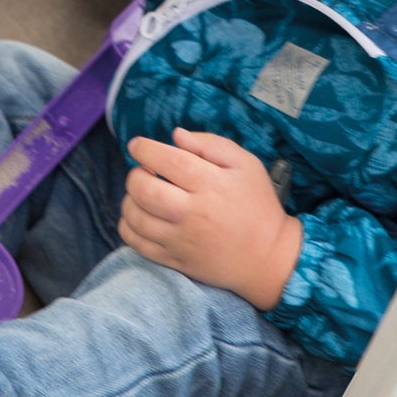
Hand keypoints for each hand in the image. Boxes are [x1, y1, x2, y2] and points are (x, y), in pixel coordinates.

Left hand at [120, 128, 300, 307]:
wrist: (268, 258)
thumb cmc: (257, 206)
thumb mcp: (246, 165)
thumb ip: (211, 144)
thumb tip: (176, 135)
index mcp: (211, 184)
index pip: (166, 160)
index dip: (144, 149)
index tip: (137, 145)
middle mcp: (192, 213)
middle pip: (144, 189)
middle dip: (135, 174)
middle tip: (143, 171)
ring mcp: (181, 240)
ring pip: (135, 216)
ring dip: (130, 199)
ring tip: (142, 193)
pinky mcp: (175, 260)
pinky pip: (136, 243)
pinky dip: (127, 226)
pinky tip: (139, 216)